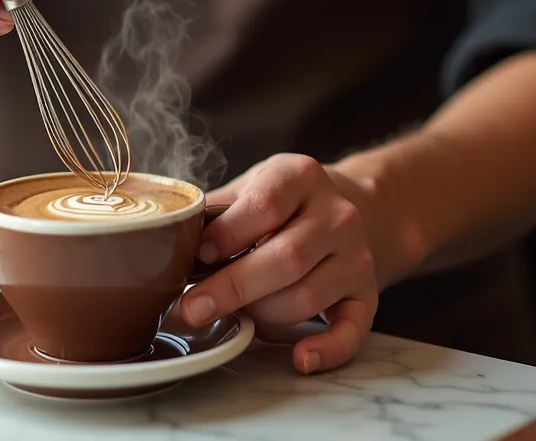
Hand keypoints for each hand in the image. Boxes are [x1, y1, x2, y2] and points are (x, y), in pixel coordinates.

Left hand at [181, 154, 379, 373]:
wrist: (349, 207)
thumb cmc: (281, 203)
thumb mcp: (250, 187)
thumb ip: (215, 212)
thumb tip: (168, 241)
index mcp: (301, 176)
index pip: (265, 206)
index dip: (227, 236)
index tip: (199, 257)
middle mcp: (338, 215)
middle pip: (286, 258)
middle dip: (233, 288)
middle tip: (192, 308)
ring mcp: (357, 256)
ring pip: (307, 297)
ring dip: (263, 315)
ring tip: (236, 314)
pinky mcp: (367, 293)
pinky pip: (352, 330)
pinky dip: (327, 350)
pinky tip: (299, 358)